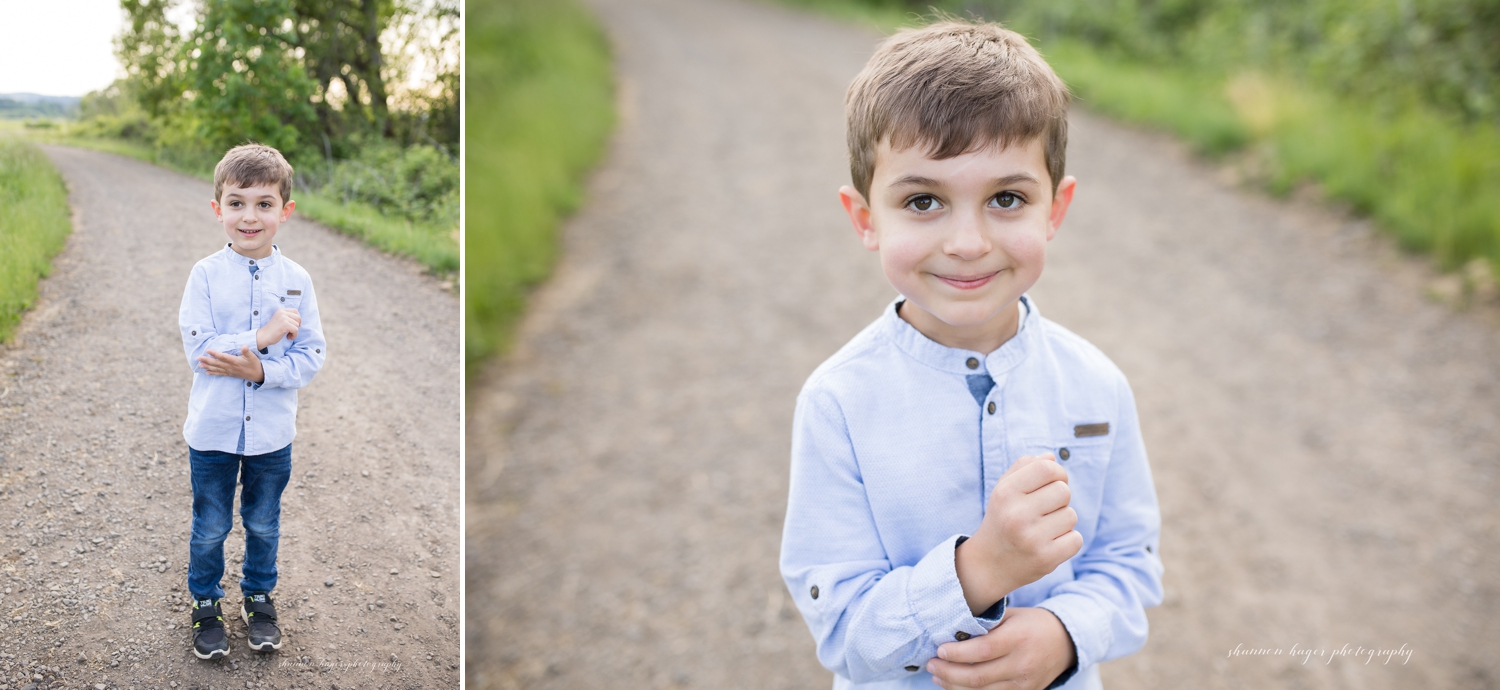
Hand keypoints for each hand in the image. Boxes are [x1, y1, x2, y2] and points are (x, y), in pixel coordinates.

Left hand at [197, 346, 264, 383]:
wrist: (258, 375)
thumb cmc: (255, 364)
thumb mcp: (253, 357)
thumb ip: (247, 352)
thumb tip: (244, 346)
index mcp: (235, 361)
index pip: (223, 357)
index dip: (215, 354)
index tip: (207, 350)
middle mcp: (230, 367)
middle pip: (217, 363)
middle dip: (207, 360)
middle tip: (198, 358)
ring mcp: (230, 371)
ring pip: (216, 369)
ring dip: (207, 367)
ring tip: (199, 365)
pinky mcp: (230, 374)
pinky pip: (220, 374)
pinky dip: (213, 373)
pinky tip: (207, 373)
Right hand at [256, 307, 300, 348]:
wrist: (263, 336)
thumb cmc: (273, 330)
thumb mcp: (280, 320)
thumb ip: (288, 318)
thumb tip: (300, 321)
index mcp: (281, 310)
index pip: (295, 311)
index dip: (298, 318)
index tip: (296, 325)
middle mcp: (282, 312)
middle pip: (298, 318)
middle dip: (297, 326)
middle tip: (291, 331)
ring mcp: (283, 318)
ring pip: (297, 325)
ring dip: (294, 332)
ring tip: (287, 335)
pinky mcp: (285, 325)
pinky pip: (296, 330)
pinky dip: (294, 335)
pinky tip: (288, 337)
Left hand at [927, 607, 1076, 689]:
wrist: (1065, 642)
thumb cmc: (1032, 624)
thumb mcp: (1011, 616)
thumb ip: (984, 623)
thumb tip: (951, 630)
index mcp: (1019, 639)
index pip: (982, 650)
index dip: (956, 653)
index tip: (938, 649)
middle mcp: (1022, 664)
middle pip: (978, 676)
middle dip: (948, 672)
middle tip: (931, 664)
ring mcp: (1024, 684)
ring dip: (954, 686)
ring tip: (937, 675)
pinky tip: (955, 686)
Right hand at [956, 454, 1080, 613]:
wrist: (988, 565)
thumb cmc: (1002, 519)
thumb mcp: (1004, 489)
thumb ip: (1024, 467)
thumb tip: (1051, 457)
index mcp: (1005, 493)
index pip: (1047, 468)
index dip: (1057, 472)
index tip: (1053, 482)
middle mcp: (1016, 515)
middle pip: (1063, 491)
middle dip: (1060, 498)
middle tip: (1045, 510)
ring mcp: (1031, 539)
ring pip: (1071, 516)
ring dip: (1062, 521)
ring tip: (1044, 528)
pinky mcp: (1046, 559)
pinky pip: (1076, 539)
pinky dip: (1067, 541)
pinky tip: (1049, 543)